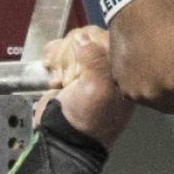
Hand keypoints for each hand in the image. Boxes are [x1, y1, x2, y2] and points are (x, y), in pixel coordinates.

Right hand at [36, 27, 134, 147]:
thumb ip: (96, 58)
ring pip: (70, 41)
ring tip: (61, 82)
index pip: (107, 37)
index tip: (81, 69)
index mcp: (121, 70)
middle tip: (70, 80)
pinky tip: (54, 77)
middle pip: (86, 35)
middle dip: (72, 55)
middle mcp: (106, 66)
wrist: (62, 138)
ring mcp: (85, 67)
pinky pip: (58, 49)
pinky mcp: (66, 69)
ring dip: (60, 59)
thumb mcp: (98, 88)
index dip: (90, 48)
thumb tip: (82, 37)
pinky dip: (52, 59)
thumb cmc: (86, 119)